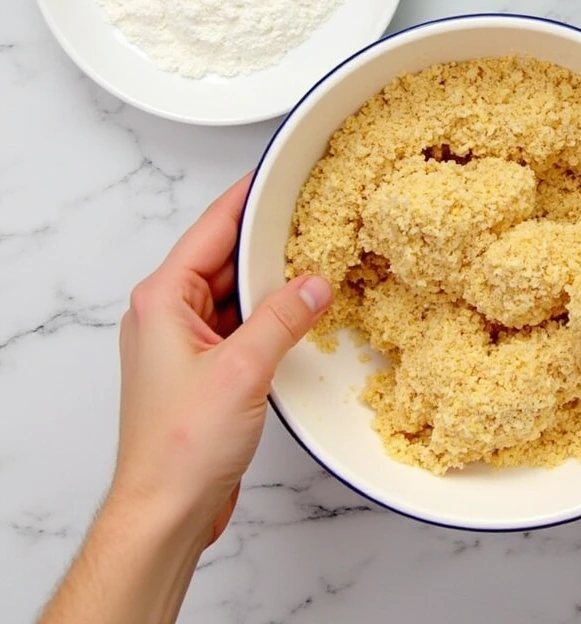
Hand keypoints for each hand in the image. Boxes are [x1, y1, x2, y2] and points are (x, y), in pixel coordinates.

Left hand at [111, 175, 332, 547]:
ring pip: (235, 290)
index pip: (212, 227)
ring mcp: (185, 341)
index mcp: (163, 299)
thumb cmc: (180, 447)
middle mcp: (168, 314)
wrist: (165, 510)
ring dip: (271, 279)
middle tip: (310, 215)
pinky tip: (298, 309)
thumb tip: (315, 281)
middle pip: (224, 256)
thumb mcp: (243, 368)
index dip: (247, 197)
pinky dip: (269, 312)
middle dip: (268, 239)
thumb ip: (284, 316)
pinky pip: (240, 321)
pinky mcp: (204, 367)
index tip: (275, 172)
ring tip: (313, 258)